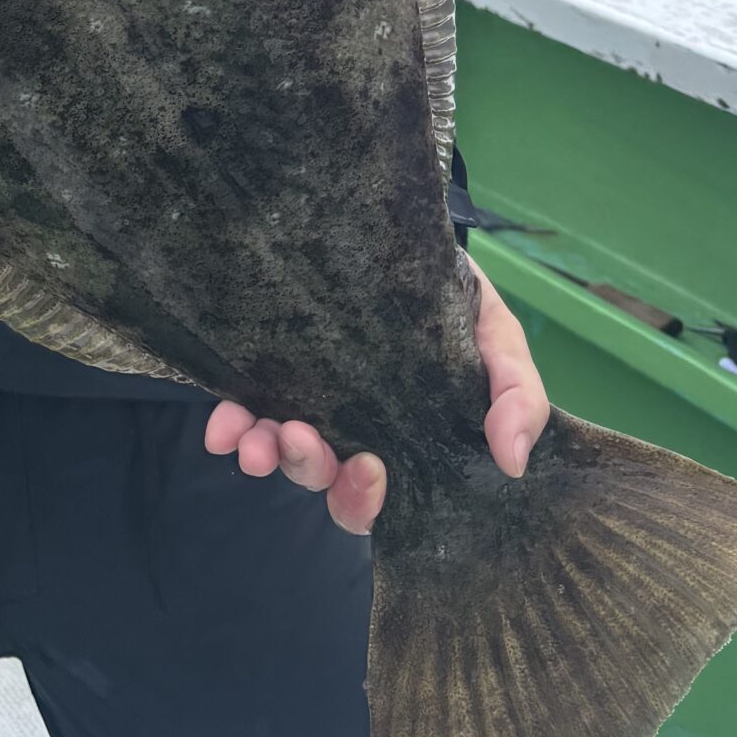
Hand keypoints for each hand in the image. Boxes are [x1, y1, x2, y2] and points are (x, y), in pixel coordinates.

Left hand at [203, 256, 551, 534]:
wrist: (408, 239)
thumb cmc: (458, 302)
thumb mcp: (501, 342)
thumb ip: (515, 397)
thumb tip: (513, 462)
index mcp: (401, 438)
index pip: (375, 492)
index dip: (363, 498)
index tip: (368, 469)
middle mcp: (348, 428)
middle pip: (320, 475)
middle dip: (307, 469)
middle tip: (300, 441)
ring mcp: (306, 398)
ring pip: (278, 447)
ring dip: (265, 450)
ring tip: (255, 436)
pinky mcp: (270, 366)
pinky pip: (242, 405)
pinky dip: (230, 422)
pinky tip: (221, 424)